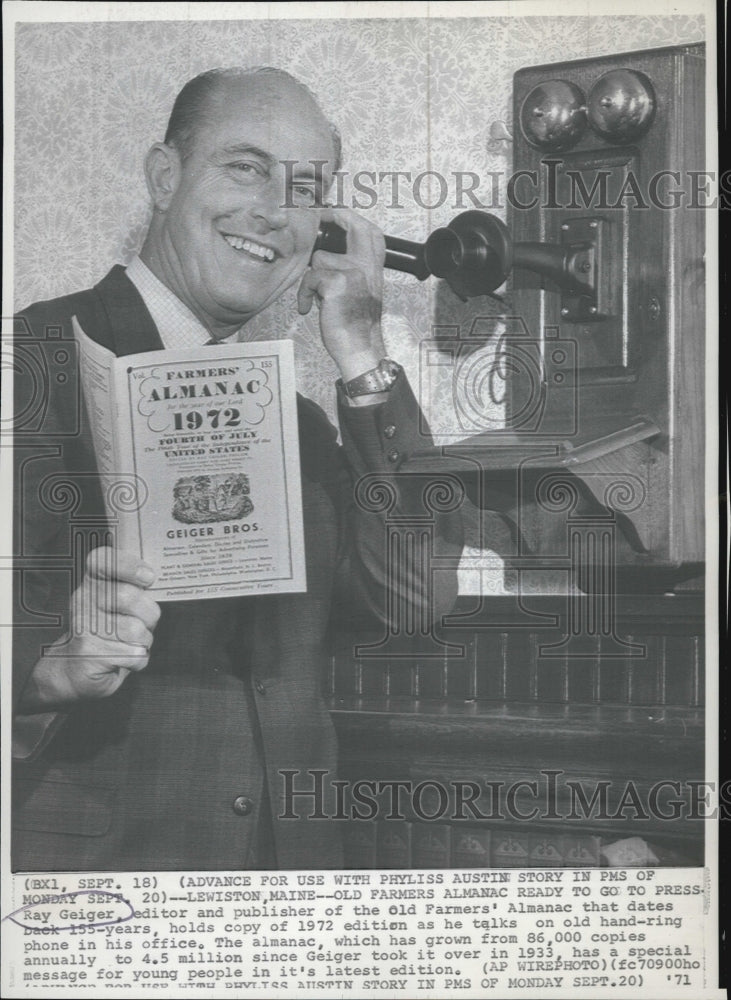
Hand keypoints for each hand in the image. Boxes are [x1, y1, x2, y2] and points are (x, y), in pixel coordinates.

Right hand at [19, 547, 160, 710]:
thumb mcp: (120, 605)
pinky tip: (125, 657)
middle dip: (149, 613)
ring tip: (131, 643)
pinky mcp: (89, 653)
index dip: (128, 565)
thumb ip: (136, 588)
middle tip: (145, 622)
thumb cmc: (108, 633)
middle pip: (128, 596)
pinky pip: (133, 654)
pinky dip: (138, 659)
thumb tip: (155, 579)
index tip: (148, 577)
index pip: (102, 559)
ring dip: (144, 640)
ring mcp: (83, 627)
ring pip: (134, 629)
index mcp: (92, 582)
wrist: (74, 669)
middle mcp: (83, 600)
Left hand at [297, 207, 386, 380]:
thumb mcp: (360, 290)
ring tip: (316, 296)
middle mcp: (368, 266)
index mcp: (374, 267)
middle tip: (318, 220)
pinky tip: (309, 307)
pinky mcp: (337, 284)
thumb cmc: (355, 323)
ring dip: (311, 279)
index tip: (331, 213)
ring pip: (319, 259)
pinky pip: (310, 278)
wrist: (360, 347)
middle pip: (353, 224)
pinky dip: (305, 294)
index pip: (369, 230)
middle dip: (332, 217)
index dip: (349, 216)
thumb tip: (324, 254)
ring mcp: (354, 273)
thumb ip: (350, 269)